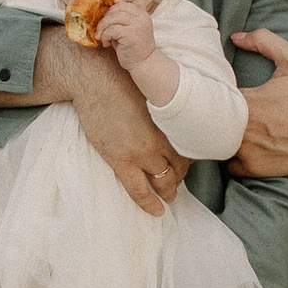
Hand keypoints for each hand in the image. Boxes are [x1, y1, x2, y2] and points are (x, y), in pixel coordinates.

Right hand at [42, 28, 184, 214]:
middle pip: (181, 167)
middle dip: (181, 176)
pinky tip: (157, 212)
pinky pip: (139, 191)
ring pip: (164, 181)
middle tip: (177, 180)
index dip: (191, 157)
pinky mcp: (122, 160)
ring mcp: (143, 152)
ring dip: (169, 191)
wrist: (96, 76)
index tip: (187, 161)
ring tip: (169, 197)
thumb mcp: (154, 88)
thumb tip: (171, 112)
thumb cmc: (123, 75)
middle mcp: (163, 138)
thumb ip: (164, 106)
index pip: (191, 147)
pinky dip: (149, 204)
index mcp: (173, 120)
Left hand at [91, 0, 155, 69]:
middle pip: (119, 7)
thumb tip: (103, 11)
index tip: (114, 5)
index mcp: (143, 14)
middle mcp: (142, 17)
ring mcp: (138, 25)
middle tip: (102, 29)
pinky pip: (112, 29)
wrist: (144, 64)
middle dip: (106, 17)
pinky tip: (106, 44)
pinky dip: (105, 36)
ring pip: (113, 17)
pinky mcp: (131, 35)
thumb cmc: (132, 47)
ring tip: (102, 37)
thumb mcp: (130, 29)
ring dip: (103, 27)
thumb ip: (122, 18)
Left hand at [229, 27, 287, 178]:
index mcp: (245, 101)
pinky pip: (230, 164)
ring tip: (232, 127)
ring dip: (222, 135)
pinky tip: (244, 146)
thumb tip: (236, 37)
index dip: (216, 91)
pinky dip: (233, 157)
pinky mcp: (252, 168)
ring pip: (218, 142)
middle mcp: (240, 128)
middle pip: (213, 120)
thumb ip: (264, 41)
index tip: (224, 90)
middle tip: (226, 110)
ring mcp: (244, 151)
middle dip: (217, 113)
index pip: (215, 93)